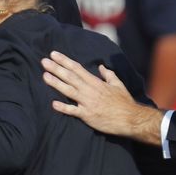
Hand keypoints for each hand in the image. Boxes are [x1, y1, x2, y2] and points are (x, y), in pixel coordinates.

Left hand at [42, 51, 162, 144]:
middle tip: (43, 61)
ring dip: (56, 83)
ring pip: (68, 91)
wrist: (132, 120)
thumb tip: (101, 66)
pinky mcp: (87, 115)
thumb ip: (108, 75)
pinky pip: (73, 111)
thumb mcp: (118, 85)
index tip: (53, 54)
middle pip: (70, 77)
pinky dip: (63, 108)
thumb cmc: (125, 103)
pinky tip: (53, 104)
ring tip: (44, 76)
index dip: (64, 61)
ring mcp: (87, 103)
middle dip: (56, 68)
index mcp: (96, 82)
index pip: (77, 68)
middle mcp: (90, 90)